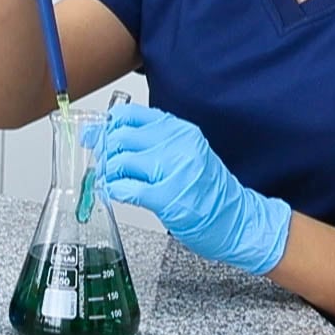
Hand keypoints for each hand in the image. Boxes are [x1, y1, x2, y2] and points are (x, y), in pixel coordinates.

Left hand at [96, 104, 291, 274]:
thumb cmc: (207, 189)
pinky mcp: (168, 197)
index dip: (107, 126)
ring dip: (109, 174)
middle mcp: (178, 144)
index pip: (129, 115)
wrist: (237, 219)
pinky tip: (116, 193)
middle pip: (119, 137)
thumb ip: (147, 141)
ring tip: (113, 181)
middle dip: (105, 153)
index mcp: (179, 129)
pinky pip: (126, 189)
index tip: (98, 137)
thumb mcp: (182, 152)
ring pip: (119, 161)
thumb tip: (99, 135)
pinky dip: (114, 191)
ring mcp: (173, 170)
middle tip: (107, 165)